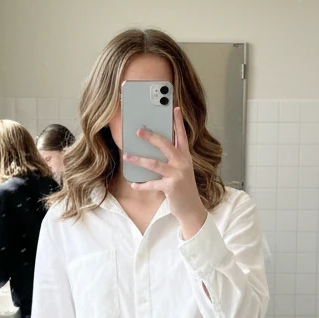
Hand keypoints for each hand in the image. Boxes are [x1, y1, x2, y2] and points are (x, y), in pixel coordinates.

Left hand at [123, 106, 206, 239]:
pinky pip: (152, 184)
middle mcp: (183, 163)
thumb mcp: (181, 170)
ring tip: (126, 155)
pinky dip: (141, 185)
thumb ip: (173, 158)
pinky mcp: (171, 187)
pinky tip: (134, 184)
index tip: (174, 108)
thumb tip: (154, 148)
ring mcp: (178, 175)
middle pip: (166, 145)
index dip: (178, 122)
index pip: (182, 135)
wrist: (191, 209)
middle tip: (138, 131)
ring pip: (154, 164)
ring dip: (138, 160)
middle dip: (151, 137)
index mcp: (185, 156)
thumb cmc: (183, 187)